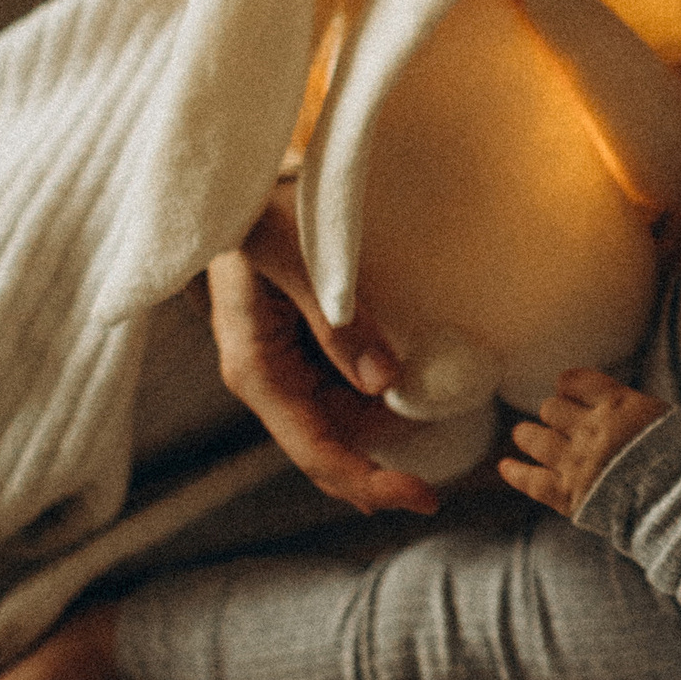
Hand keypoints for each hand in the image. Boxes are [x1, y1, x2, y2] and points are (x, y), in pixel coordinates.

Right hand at [206, 186, 439, 518]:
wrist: (237, 181)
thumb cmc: (257, 207)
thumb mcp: (297, 252)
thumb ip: (336, 318)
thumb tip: (384, 385)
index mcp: (255, 369)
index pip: (315, 450)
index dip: (369, 482)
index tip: (421, 499)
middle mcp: (268, 381)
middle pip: (332, 448)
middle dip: (386, 465)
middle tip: (444, 472)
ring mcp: (285, 369)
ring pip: (345, 425)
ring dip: (391, 428)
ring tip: (442, 407)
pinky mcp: (302, 352)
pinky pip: (348, 391)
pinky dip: (385, 396)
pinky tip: (419, 384)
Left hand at [502, 367, 667, 515]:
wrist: (679, 503)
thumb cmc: (677, 459)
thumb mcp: (660, 415)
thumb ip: (628, 404)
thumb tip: (606, 397)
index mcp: (616, 404)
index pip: (575, 382)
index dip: (567, 385)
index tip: (566, 391)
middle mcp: (590, 428)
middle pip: (551, 408)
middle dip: (552, 414)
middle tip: (555, 422)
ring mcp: (575, 462)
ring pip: (534, 437)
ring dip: (527, 435)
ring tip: (523, 435)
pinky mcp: (567, 494)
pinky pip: (530, 480)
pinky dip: (515, 472)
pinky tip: (504, 466)